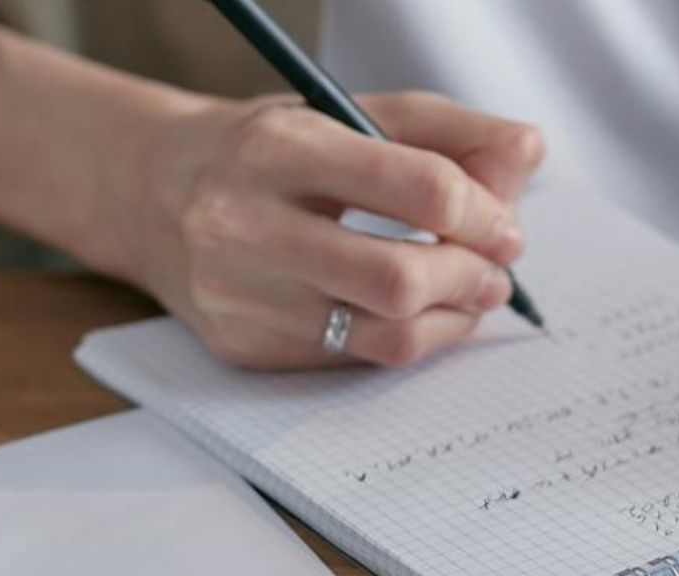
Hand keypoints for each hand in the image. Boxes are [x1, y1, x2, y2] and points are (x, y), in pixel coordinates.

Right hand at [113, 90, 543, 369]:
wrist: (150, 193)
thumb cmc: (270, 152)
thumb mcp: (349, 113)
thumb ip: (449, 132)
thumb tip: (527, 157)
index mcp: (281, 148)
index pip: (419, 187)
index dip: (483, 213)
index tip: (504, 225)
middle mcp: (245, 223)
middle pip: (400, 278)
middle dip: (469, 278)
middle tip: (494, 272)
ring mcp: (238, 295)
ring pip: (384, 335)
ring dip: (450, 320)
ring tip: (466, 294)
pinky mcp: (241, 346)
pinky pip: (353, 360)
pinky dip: (404, 339)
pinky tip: (414, 313)